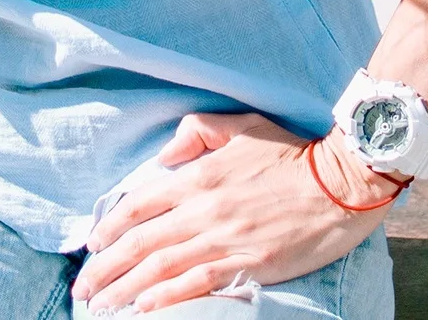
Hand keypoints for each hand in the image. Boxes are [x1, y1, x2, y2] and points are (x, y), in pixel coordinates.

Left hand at [72, 114, 391, 313]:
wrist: (343, 180)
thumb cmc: (295, 151)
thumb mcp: (242, 125)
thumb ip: (197, 131)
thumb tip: (165, 155)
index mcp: (199, 176)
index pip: (138, 204)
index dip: (109, 227)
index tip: (91, 244)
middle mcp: (203, 209)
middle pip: (140, 242)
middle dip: (106, 268)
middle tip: (84, 287)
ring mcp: (224, 239)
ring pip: (160, 268)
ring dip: (125, 289)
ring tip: (102, 305)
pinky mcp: (247, 264)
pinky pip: (196, 284)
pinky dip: (165, 297)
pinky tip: (144, 308)